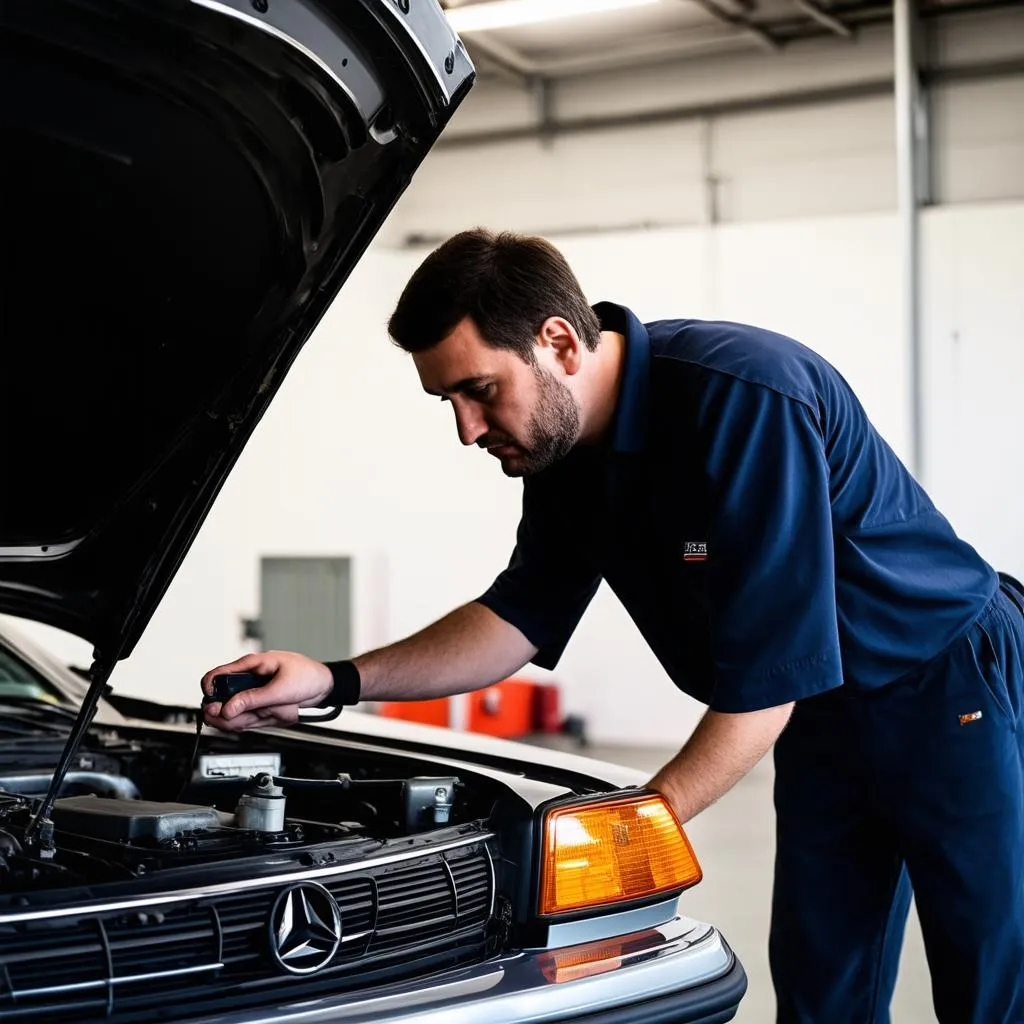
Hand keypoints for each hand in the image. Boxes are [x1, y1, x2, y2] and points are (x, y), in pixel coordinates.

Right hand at [200, 651, 332, 732]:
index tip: (213, 706)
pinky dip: (247, 724)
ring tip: (257, 718)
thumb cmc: (308, 676)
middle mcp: (248, 679)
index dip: (209, 692)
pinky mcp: (259, 707)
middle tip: (232, 720)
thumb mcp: (280, 688)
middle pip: (220, 699)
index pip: (217, 676)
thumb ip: (254, 699)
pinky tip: (257, 721)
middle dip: (224, 713)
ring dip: (238, 720)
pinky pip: (244, 718)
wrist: (325, 687)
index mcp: (251, 665)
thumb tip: (228, 708)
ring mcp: (253, 694)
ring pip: (231, 713)